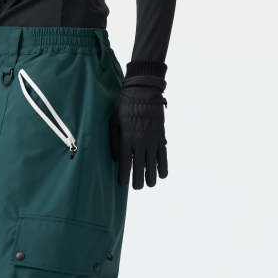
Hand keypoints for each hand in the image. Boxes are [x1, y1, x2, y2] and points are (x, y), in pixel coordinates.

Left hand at [110, 75, 167, 189]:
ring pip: (153, 166)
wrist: (144, 90)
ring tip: (149, 184)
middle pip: (140, 169)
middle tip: (137, 187)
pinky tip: (161, 175)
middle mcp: (140, 142)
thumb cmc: (124, 105)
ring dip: (151, 178)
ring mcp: (152, 140)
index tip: (122, 184)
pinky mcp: (161, 137)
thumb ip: (115, 141)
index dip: (124, 177)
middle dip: (138, 181)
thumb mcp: (113, 121)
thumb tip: (117, 159)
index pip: (125, 164)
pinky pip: (164, 156)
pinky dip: (163, 167)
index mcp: (127, 139)